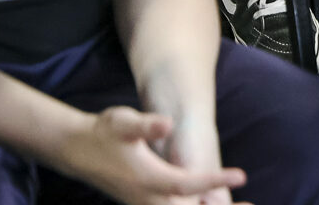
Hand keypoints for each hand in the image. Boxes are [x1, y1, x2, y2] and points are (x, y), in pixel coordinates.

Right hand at [56, 107, 247, 204]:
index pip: (188, 185)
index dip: (214, 181)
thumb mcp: (123, 121)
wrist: (78, 150)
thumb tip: (166, 124)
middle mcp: (148, 199)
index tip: (241, 175)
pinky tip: (208, 203)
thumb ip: (145, 125)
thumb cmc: (104, 132)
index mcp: (149, 180)